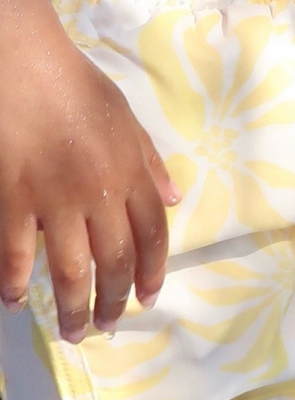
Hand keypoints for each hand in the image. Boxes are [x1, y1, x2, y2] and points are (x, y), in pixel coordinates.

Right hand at [0, 0, 179, 340]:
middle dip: (114, 301)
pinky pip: (16, 254)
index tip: (148, 298)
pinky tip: (17, 302)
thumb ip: (149, 162)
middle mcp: (99, 192)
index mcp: (130, 171)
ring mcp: (54, 199)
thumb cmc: (78, 89)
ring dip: (73, 307)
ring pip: (70, 270)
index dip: (153, 271)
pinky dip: (16, 283)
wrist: (26, 68)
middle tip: (106, 326)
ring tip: (72, 331)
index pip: (152, 233)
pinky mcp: (14, 200)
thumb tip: (174, 200)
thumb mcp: (126, 118)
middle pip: (114, 260)